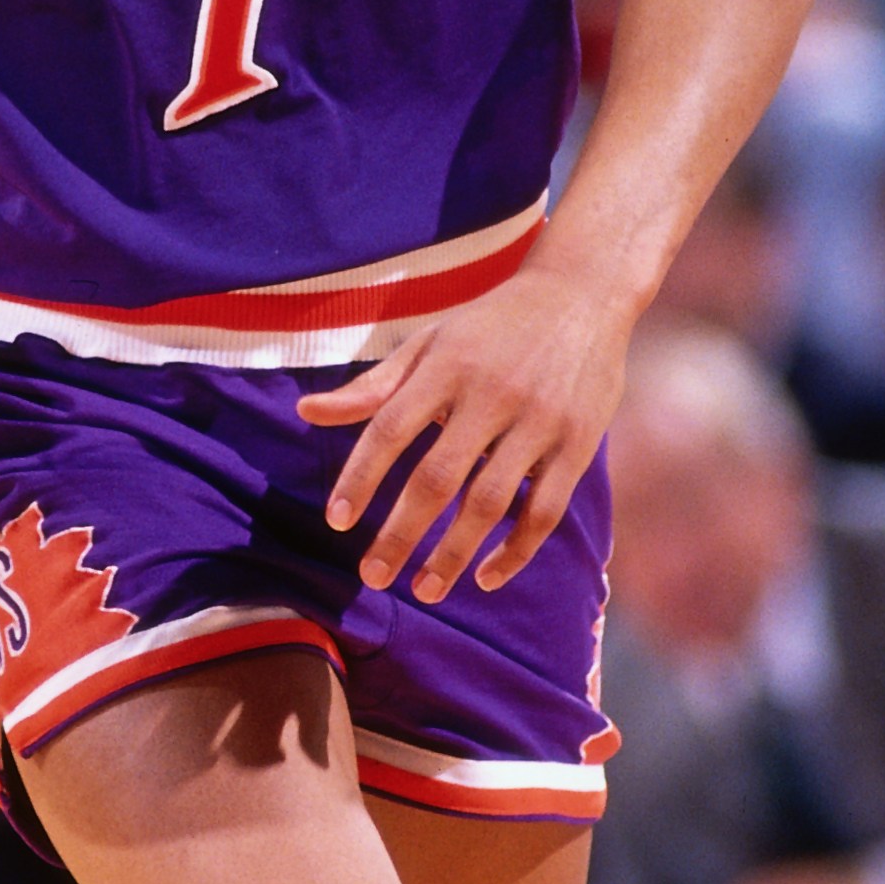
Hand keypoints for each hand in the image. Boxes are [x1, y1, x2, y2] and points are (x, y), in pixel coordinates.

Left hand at [294, 262, 625, 599]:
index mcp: (446, 364)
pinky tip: (484, 578)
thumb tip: (304, 412)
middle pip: (438, 477)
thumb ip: (372, 387)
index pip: (390, 428)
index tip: (337, 521)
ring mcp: (538, 420)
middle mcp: (491, 392)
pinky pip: (544, 510)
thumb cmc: (488, 326)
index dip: (360, 477)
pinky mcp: (577, 444)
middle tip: (374, 576)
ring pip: (490, 502)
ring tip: (425, 589)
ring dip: (454, 554)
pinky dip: (515, 552)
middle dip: (401, 533)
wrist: (580, 294)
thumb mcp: (429, 343)